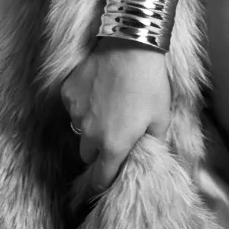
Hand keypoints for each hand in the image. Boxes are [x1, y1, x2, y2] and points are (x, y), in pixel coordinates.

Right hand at [60, 39, 171, 193]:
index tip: (107, 180)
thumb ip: (154, 143)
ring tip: (109, 106)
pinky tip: (99, 89)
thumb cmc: (150, 82)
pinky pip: (72, 107)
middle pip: (88, 155)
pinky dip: (82, 104)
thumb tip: (151, 156)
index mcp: (113, 146)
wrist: (131, 46)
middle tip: (114, 134)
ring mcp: (75, 113)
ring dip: (90, 126)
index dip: (103, 183)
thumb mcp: (161, 117)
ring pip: (79, 130)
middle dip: (98, 151)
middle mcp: (89, 135)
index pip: (101, 179)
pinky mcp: (67, 93)